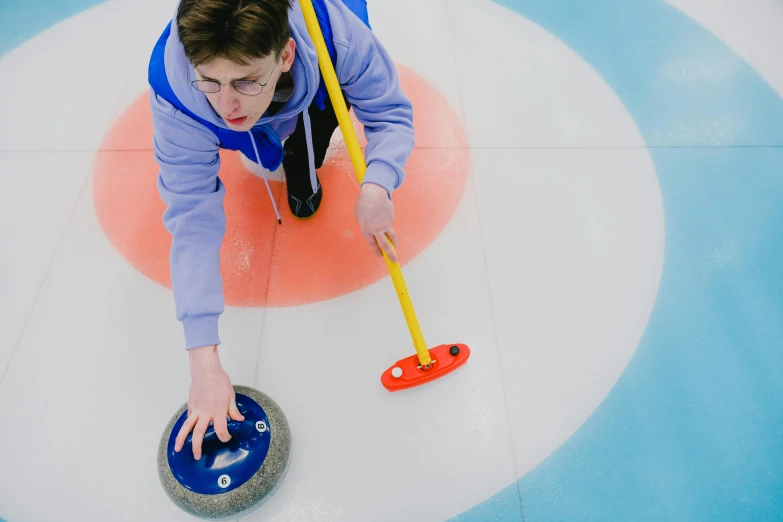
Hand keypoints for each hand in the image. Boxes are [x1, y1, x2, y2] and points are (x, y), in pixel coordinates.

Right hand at [174, 345, 244, 459]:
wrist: (206, 371)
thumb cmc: (219, 381)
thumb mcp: (231, 396)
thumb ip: (233, 410)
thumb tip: (239, 420)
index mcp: (218, 412)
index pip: (221, 431)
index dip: (225, 437)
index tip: (227, 438)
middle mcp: (206, 413)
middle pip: (199, 434)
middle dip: (197, 447)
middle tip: (198, 456)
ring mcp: (196, 410)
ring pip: (187, 428)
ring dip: (182, 439)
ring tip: (178, 449)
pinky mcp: (191, 405)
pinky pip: (188, 418)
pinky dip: (186, 426)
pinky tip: (185, 431)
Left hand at [355, 183, 397, 262]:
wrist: (374, 192)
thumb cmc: (364, 203)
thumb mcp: (359, 215)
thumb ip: (364, 224)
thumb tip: (371, 231)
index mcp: (365, 229)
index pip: (372, 244)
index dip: (377, 251)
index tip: (381, 255)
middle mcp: (375, 229)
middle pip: (384, 245)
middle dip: (390, 254)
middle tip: (394, 261)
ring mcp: (384, 224)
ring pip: (391, 236)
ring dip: (394, 242)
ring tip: (394, 244)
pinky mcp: (390, 219)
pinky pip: (389, 223)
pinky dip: (387, 221)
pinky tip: (384, 214)